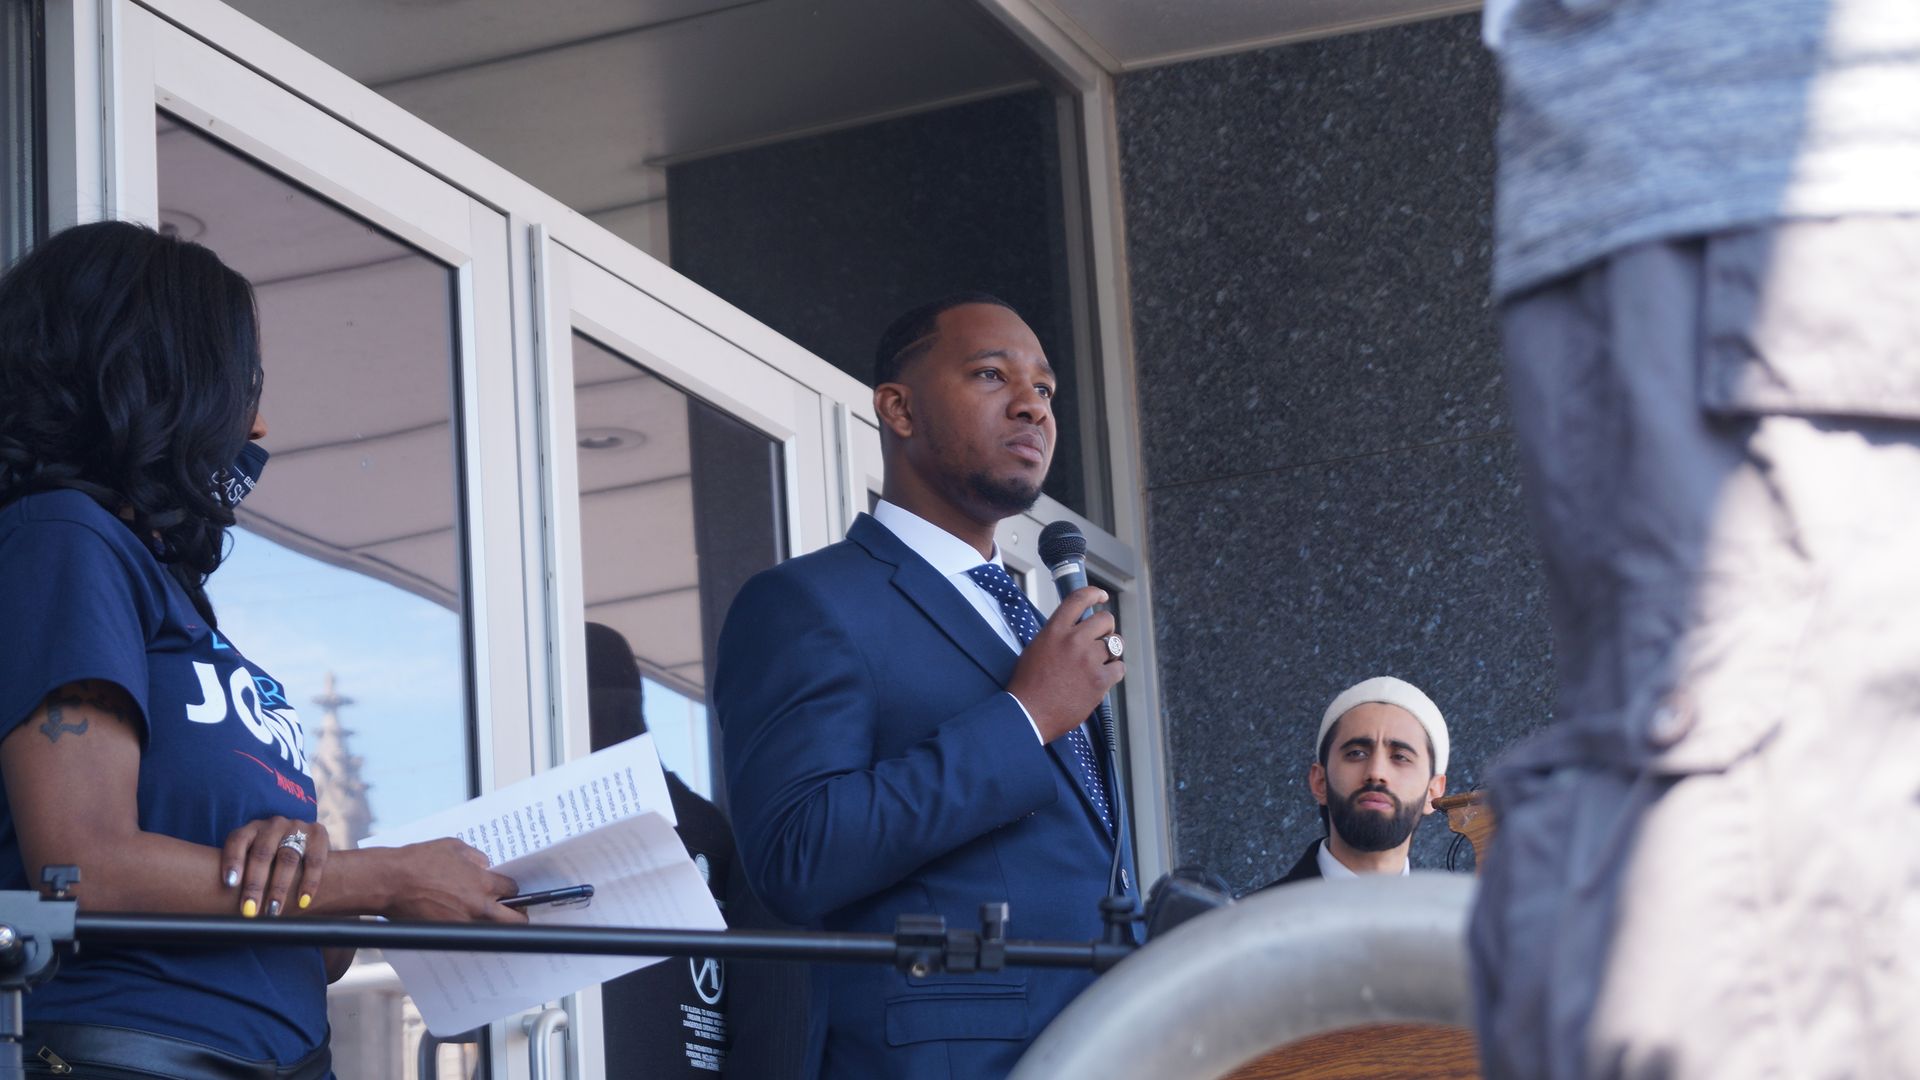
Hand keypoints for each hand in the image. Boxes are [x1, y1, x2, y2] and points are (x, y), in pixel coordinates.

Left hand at [222, 817, 327, 917]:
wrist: (305, 845)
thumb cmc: (269, 862)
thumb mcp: (252, 859)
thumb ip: (241, 876)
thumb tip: (225, 909)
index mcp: (251, 829)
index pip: (238, 840)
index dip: (233, 861)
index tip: (229, 884)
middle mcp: (273, 825)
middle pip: (263, 853)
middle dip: (255, 884)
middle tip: (250, 910)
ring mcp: (297, 827)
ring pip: (288, 858)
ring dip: (280, 887)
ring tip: (273, 910)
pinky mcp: (318, 833)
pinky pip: (314, 860)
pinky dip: (309, 883)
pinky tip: (303, 901)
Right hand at [382, 838, 525, 923]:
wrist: (390, 882)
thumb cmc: (418, 861)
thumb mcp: (454, 847)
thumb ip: (476, 857)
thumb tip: (485, 865)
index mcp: (482, 883)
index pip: (513, 890)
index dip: (512, 889)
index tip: (508, 890)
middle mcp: (477, 907)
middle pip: (515, 920)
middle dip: (518, 915)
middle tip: (514, 912)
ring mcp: (463, 924)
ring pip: (493, 931)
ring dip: (495, 925)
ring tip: (488, 918)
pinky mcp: (447, 934)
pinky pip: (469, 936)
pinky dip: (472, 931)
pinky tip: (466, 922)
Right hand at [1005, 586, 1124, 742]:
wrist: (1028, 714)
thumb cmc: (1028, 685)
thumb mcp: (1036, 649)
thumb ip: (1057, 635)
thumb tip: (1075, 628)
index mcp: (1055, 630)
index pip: (1079, 599)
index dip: (1094, 594)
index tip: (1101, 597)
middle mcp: (1073, 640)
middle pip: (1106, 620)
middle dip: (1106, 629)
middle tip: (1100, 640)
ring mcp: (1088, 660)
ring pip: (1116, 644)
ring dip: (1111, 653)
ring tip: (1100, 663)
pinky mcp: (1100, 680)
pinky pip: (1119, 668)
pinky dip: (1113, 673)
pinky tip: (1101, 679)